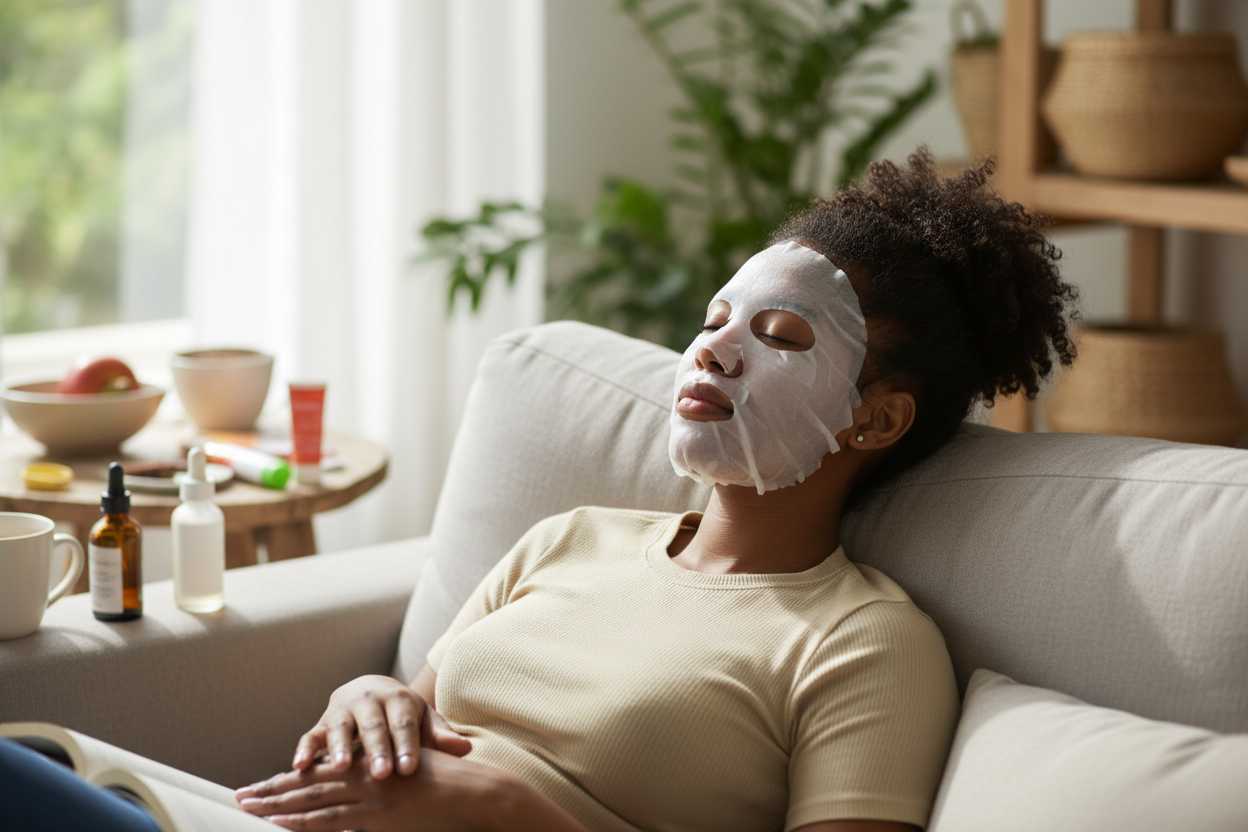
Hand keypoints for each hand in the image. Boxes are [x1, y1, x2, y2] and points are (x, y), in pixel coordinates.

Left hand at [237, 747, 507, 831]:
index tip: (262, 785)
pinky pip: (333, 818)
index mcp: (370, 764)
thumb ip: (382, 780)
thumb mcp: (409, 772)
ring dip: (277, 803)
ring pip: (314, 797)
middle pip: (309, 782)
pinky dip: (303, 820)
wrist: (472, 789)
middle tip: (240, 796)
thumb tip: (358, 788)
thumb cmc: (445, 783)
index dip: (289, 778)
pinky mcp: (378, 814)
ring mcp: (370, 794)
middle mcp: (365, 775)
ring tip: (249, 806)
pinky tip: (279, 820)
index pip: (321, 771)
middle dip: (272, 790)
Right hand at [291, 675, 470, 779]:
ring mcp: (342, 711)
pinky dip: (304, 750)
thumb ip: (440, 735)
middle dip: (377, 749)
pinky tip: (300, 767)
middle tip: (381, 773)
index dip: (406, 746)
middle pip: (373, 726)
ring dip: (340, 748)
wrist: (373, 691)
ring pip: (340, 728)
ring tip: (342, 767)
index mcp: (398, 699)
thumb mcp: (424, 721)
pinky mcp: (321, 723)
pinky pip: (310, 736)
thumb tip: (466, 747)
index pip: (404, 724)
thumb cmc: (404, 715)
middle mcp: (368, 700)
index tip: (409, 769)